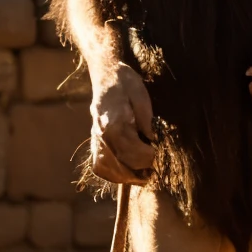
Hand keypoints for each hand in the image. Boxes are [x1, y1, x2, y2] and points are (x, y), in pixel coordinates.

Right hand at [88, 61, 156, 183]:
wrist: (106, 74)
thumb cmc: (125, 82)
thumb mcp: (141, 95)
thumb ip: (146, 119)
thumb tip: (151, 139)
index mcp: (114, 122)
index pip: (130, 150)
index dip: (147, 157)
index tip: (157, 154)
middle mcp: (101, 133)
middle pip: (119, 162)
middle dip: (138, 170)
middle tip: (153, 170)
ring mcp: (95, 137)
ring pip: (106, 168)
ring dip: (124, 177)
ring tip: (141, 177)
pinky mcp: (94, 140)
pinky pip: (99, 164)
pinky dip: (112, 174)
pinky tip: (126, 173)